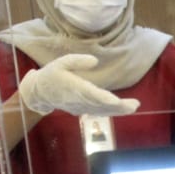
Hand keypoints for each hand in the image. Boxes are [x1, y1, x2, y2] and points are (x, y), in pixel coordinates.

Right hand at [17, 53, 141, 115]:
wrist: (39, 93)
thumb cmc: (51, 75)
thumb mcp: (61, 62)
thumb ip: (77, 61)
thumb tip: (94, 61)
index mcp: (74, 88)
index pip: (91, 95)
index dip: (104, 99)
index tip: (116, 101)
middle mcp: (80, 100)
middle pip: (101, 106)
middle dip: (118, 107)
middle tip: (135, 105)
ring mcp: (81, 107)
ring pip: (102, 111)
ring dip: (118, 111)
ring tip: (133, 107)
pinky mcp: (82, 110)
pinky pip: (98, 112)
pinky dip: (111, 112)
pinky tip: (122, 110)